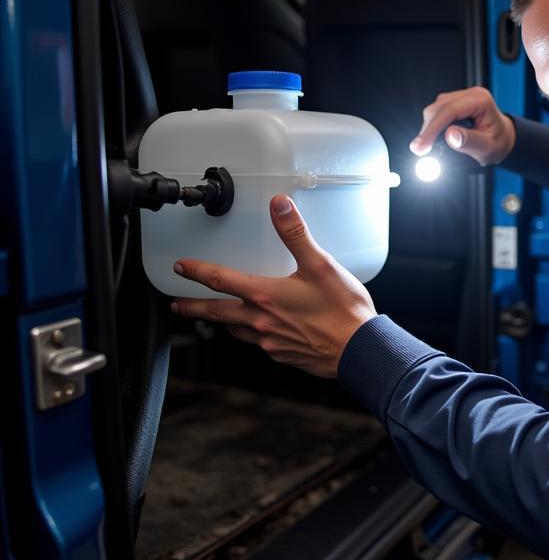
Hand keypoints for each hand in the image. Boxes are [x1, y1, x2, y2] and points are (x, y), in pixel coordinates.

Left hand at [171, 195, 376, 378]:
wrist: (359, 350)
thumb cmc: (343, 311)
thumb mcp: (321, 265)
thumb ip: (296, 234)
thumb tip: (279, 205)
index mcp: (265, 296)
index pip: (220, 280)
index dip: (196, 272)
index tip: (180, 268)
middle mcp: (261, 321)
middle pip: (216, 313)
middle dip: (193, 307)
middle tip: (178, 305)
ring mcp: (271, 341)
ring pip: (236, 330)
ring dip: (221, 322)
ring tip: (216, 317)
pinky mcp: (284, 354)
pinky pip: (259, 343)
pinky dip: (251, 334)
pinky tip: (260, 330)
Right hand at [410, 86, 515, 166]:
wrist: (503, 138)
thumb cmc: (499, 142)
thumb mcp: (487, 147)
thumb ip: (470, 141)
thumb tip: (451, 136)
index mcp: (480, 101)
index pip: (450, 111)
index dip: (433, 129)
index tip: (422, 145)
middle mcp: (470, 95)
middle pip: (439, 107)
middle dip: (427, 129)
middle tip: (420, 149)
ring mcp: (462, 98)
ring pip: (435, 108)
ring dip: (428, 127)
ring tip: (426, 146)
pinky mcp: (455, 104)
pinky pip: (438, 111)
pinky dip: (432, 125)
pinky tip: (432, 138)